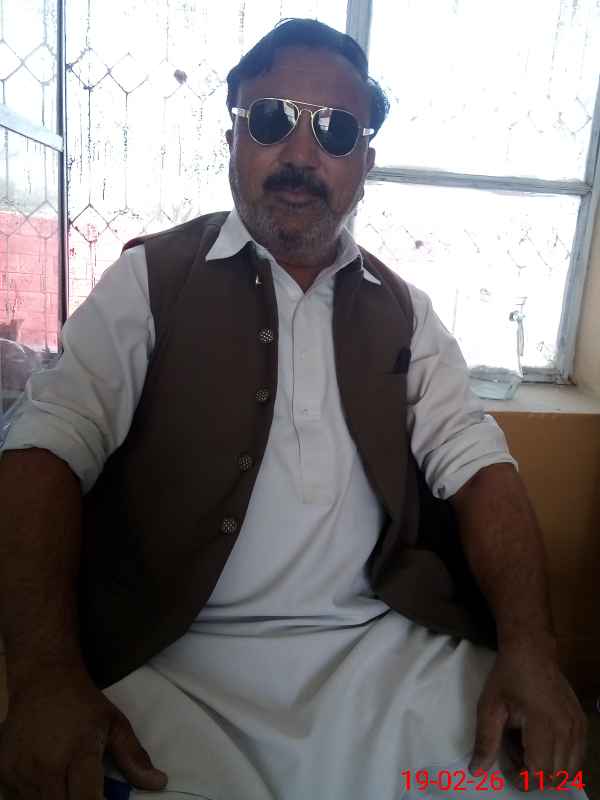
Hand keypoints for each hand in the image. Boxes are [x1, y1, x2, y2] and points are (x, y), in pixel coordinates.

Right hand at [0, 664, 167, 798]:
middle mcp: (46, 766)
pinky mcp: (3, 772)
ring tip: (65, 780)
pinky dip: (33, 798)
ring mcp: (21, 771)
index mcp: (78, 754)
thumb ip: (134, 757)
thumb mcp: (115, 724)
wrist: (44, 679)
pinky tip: (46, 781)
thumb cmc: (84, 703)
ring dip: (56, 799)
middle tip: (85, 790)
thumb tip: (159, 783)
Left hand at [469, 639, 586, 780]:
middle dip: (533, 776)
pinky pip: (577, 756)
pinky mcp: (581, 723)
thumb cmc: (508, 676)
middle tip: (514, 757)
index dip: (522, 779)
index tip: (506, 768)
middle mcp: (567, 728)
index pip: (541, 772)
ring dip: (548, 771)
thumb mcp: (489, 707)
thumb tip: (477, 771)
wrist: (531, 650)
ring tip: (526, 750)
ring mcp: (578, 726)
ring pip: (569, 770)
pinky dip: (560, 761)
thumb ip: (485, 741)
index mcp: (544, 724)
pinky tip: (541, 744)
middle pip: (556, 776)